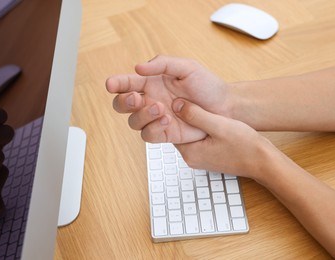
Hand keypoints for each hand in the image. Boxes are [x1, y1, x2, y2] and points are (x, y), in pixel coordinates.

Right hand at [106, 55, 230, 142]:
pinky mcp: (164, 133)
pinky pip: (148, 134)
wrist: (223, 107)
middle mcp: (150, 101)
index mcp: (152, 83)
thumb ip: (162, 63)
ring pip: (133, 122)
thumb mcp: (187, 67)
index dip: (116, 84)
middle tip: (136, 98)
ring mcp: (156, 119)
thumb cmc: (206, 86)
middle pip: (122, 105)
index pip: (127, 83)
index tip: (111, 84)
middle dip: (123, 102)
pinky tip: (166, 120)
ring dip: (141, 115)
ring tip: (160, 108)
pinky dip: (153, 128)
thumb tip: (138, 68)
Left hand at [172, 98, 277, 179]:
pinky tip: (207, 117)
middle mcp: (191, 158)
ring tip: (197, 105)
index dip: (171, 113)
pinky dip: (200, 127)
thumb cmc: (245, 146)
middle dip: (181, 116)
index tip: (175, 98)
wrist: (263, 162)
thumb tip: (176, 105)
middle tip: (185, 99)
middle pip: (178, 132)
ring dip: (192, 121)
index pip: (170, 130)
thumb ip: (196, 115)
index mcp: (190, 153)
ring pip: (189, 134)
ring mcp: (200, 158)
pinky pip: (198, 138)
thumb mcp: (219, 126)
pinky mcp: (208, 156)